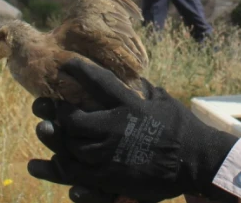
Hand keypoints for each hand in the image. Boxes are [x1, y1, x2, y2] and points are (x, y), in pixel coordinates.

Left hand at [27, 60, 238, 201]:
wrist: (196, 161)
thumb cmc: (183, 128)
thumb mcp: (164, 102)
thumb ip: (145, 90)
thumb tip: (134, 78)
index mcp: (131, 106)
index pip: (100, 83)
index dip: (79, 71)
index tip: (63, 63)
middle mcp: (118, 127)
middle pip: (76, 117)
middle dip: (58, 111)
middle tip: (46, 106)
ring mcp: (112, 154)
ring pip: (72, 145)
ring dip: (55, 137)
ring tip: (44, 129)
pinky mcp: (111, 177)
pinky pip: (77, 172)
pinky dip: (61, 166)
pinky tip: (48, 162)